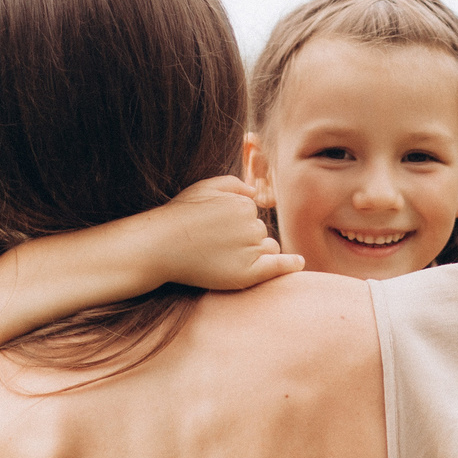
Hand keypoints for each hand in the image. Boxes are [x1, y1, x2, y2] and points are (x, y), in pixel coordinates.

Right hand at [145, 177, 303, 291]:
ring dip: (254, 252)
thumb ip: (234, 184)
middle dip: (244, 237)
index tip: (213, 229)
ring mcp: (250, 249)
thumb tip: (256, 191)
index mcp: (242, 203)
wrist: (159, 246)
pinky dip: (289, 264)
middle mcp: (250, 225)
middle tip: (212, 244)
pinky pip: (277, 266)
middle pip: (260, 231)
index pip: (251, 212)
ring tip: (220, 256)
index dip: (233, 222)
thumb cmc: (180, 216)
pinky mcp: (248, 273)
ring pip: (266, 248)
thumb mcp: (204, 187)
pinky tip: (298, 262)